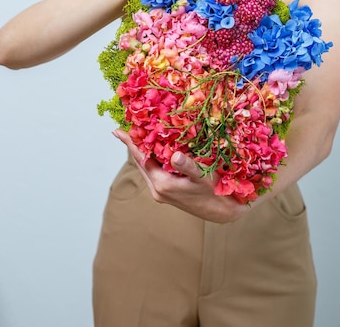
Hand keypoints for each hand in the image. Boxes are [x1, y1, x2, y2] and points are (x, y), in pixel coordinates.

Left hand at [114, 129, 248, 222]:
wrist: (221, 212)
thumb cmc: (214, 192)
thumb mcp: (203, 177)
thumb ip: (188, 166)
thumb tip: (174, 156)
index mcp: (162, 184)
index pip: (141, 159)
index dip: (130, 143)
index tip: (118, 131)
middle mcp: (157, 189)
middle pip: (140, 162)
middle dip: (132, 145)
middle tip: (124, 128)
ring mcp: (160, 192)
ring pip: (145, 167)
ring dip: (140, 152)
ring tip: (135, 135)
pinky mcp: (166, 192)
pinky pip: (152, 171)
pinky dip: (150, 158)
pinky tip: (152, 150)